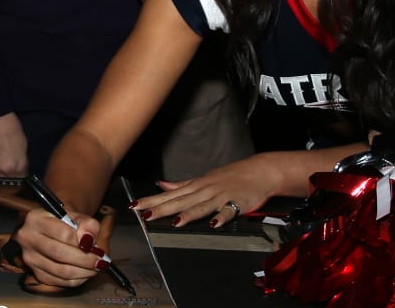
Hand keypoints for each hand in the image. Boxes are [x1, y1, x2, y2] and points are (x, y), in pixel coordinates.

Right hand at [0, 113, 28, 176]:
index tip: (20, 179)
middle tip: (9, 175)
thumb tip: (21, 171)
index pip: (22, 182)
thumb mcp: (24, 147)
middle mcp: (5, 171)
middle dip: (10, 181)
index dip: (21, 181)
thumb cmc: (11, 130)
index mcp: (19, 166)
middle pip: (8, 184)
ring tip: (0, 173)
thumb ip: (22, 163)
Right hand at [15, 207, 106, 290]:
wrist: (51, 227)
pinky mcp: (36, 273)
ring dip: (83, 271)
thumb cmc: (63, 220)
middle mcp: (27, 238)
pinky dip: (76, 279)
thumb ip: (86, 223)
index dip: (83, 242)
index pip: (62, 234)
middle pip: (60, 254)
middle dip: (85, 259)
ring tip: (96, 267)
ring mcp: (30, 258)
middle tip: (101, 261)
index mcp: (35, 219)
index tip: (98, 247)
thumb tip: (89, 240)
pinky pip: (59, 281)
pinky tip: (86, 272)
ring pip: (60, 271)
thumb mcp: (75, 214)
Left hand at [130, 156, 276, 228]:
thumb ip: (182, 185)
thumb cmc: (231, 176)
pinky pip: (228, 211)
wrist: (260, 171)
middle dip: (162, 209)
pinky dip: (221, 217)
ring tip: (174, 222)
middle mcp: (205, 190)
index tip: (134, 206)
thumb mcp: (203, 178)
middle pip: (180, 201)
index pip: (169, 195)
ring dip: (188, 214)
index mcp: (196, 186)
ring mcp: (220, 196)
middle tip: (144, 215)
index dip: (151, 201)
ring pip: (201, 206)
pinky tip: (214, 224)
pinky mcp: (237, 203)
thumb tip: (161, 185)